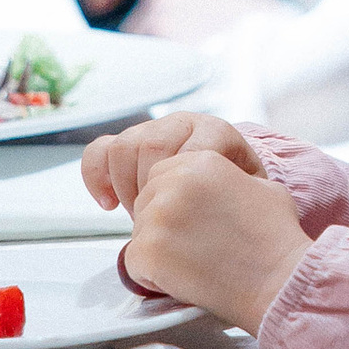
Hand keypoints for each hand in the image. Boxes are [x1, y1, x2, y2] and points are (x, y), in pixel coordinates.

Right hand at [79, 111, 264, 212]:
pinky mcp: (127, 142)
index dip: (181, 188)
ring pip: (122, 147)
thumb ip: (241, 201)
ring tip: (141, 215)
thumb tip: (229, 224)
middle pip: (151, 145)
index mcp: (215, 132)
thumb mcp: (251, 196)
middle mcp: (181, 124)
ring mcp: (151, 130)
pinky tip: (108, 204)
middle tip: (158, 221)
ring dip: (125, 188)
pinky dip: (96, 178)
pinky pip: (99, 151)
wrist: (227, 182)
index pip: (190, 150)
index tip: (184, 215)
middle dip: (149, 190)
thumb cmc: (238, 195)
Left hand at [114, 133, 311, 334]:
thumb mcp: (261, 187)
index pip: (162, 173)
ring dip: (159, 250)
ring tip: (194, 263)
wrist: (277, 279)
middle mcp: (176, 182)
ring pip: (139, 232)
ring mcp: (159, 216)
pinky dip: (153, 275)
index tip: (188, 220)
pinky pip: (134, 263)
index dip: (174, 201)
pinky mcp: (148, 250)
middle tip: (192, 245)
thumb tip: (218, 187)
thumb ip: (228, 177)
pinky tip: (184, 277)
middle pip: (146, 200)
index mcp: (202, 161)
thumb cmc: (275, 240)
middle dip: (163, 224)